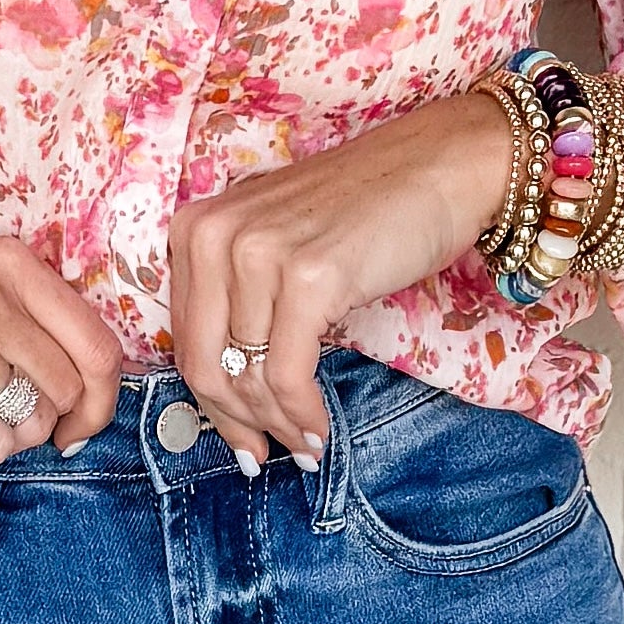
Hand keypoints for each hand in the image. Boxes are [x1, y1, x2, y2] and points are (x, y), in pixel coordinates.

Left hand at [168, 81, 623, 467]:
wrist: (438, 165)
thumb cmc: (365, 209)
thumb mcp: (277, 243)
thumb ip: (242, 300)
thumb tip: (233, 393)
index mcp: (196, 228)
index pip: (185, 340)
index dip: (211, 403)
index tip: (239, 437)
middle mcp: (214, 236)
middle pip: (204, 365)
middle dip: (236, 424)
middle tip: (265, 458)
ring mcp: (258, 254)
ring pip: (245, 376)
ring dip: (277, 426)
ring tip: (304, 447)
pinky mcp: (308, 278)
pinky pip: (287, 374)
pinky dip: (302, 415)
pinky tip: (319, 431)